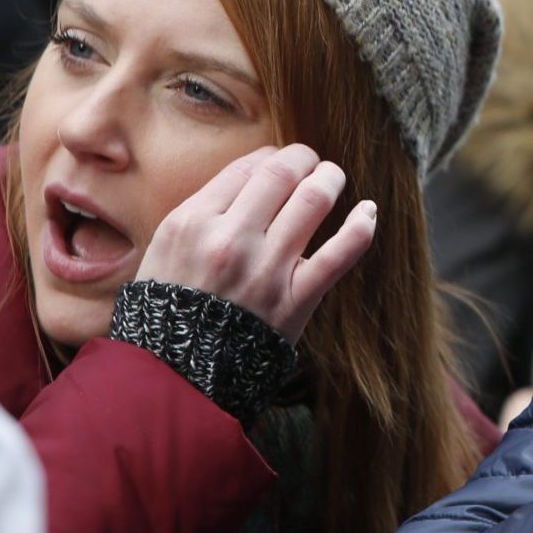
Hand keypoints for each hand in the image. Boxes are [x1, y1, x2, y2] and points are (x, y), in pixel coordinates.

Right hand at [134, 143, 375, 344]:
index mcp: (192, 223)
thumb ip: (203, 213)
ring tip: (331, 178)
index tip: (278, 162)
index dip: (271, 157)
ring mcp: (267, 269)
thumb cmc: (169, 309)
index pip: (247, 167)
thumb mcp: (164, 250)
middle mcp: (230, 240)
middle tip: (310, 163)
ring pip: (314, 200)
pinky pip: (340, 253)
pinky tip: (368, 210)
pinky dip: (361, 226)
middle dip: (304, 159)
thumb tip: (251, 176)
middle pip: (282, 174)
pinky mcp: (296, 299)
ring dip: (330, 179)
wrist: (175, 375)